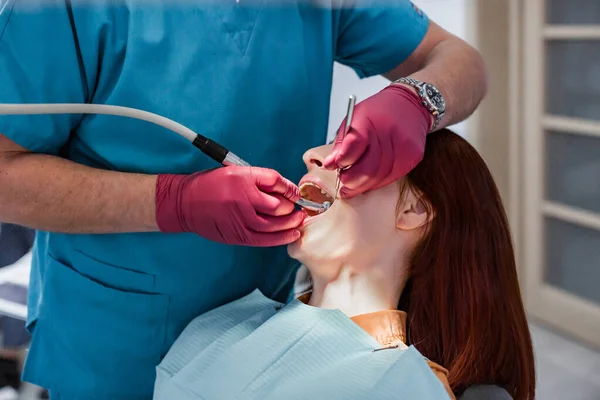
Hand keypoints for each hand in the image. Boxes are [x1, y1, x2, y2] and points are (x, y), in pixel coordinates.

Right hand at [155, 166, 305, 246]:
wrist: (186, 203)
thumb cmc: (213, 184)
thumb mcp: (236, 171)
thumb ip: (262, 177)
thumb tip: (287, 187)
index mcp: (242, 180)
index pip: (275, 183)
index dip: (290, 189)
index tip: (297, 193)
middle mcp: (241, 200)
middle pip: (277, 206)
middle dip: (292, 208)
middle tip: (300, 207)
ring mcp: (239, 220)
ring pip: (273, 225)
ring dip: (290, 223)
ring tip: (299, 220)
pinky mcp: (237, 235)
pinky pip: (263, 240)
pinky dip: (280, 238)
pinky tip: (291, 234)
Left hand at [323, 85, 431, 198]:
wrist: (411, 105)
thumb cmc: (378, 112)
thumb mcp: (354, 119)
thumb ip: (342, 143)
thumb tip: (330, 165)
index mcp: (369, 121)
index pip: (354, 146)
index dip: (343, 160)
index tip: (336, 166)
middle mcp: (389, 134)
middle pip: (368, 168)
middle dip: (351, 180)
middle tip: (343, 182)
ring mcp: (403, 147)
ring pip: (379, 177)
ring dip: (363, 185)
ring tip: (353, 185)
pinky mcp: (413, 157)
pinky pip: (391, 178)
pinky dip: (377, 182)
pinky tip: (369, 181)